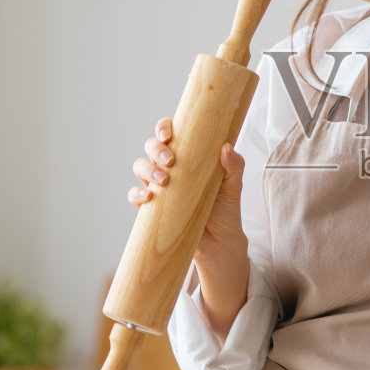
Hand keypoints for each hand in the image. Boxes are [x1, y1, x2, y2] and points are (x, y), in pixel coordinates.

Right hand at [129, 117, 249, 335]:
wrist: (219, 242)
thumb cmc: (225, 208)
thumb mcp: (233, 186)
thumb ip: (234, 166)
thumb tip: (226, 147)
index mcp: (188, 154)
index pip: (171, 132)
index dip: (164, 127)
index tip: (168, 134)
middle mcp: (170, 167)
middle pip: (151, 147)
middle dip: (156, 149)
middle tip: (170, 161)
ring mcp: (159, 186)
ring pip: (140, 167)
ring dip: (147, 169)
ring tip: (163, 180)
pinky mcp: (152, 206)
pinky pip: (135, 195)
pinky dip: (137, 193)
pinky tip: (148, 197)